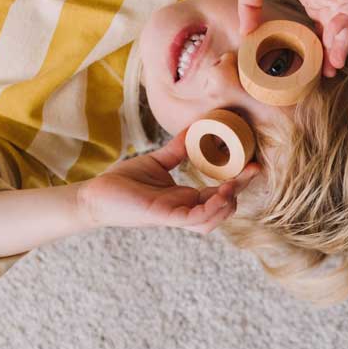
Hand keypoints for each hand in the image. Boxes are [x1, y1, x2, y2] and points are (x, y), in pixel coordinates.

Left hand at [78, 131, 258, 233]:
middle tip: (252, 170)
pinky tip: (221, 194)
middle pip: (223, 208)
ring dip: (228, 204)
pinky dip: (211, 209)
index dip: (238, 182)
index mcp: (185, 198)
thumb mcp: (157, 162)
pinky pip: (195, 219)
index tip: (251, 164)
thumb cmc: (122, 182)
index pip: (219, 195)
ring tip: (234, 185)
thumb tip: (194, 129)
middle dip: (240, 191)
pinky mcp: (164, 217)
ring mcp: (175, 216)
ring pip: (213, 219)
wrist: (95, 194)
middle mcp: (184, 209)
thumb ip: (177, 150)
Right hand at [237, 0, 347, 74]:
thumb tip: (244, 34)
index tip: (315, 64)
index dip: (319, 44)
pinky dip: (346, 26)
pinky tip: (335, 42)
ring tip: (333, 64)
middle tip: (328, 72)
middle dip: (334, 50)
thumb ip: (250, 11)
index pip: (321, 23)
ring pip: (346, 21)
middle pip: (335, 27)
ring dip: (341, 43)